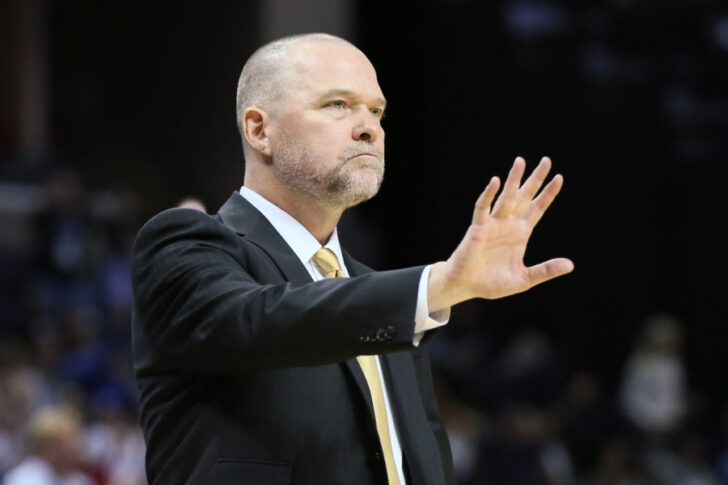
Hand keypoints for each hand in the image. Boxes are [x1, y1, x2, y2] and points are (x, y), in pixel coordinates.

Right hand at [428, 156, 573, 311]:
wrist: (466, 286)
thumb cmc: (492, 282)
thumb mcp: (525, 279)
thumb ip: (546, 271)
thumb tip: (570, 265)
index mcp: (520, 233)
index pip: (538, 208)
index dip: (548, 194)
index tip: (559, 177)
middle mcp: (508, 224)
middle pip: (524, 196)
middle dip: (535, 179)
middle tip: (546, 160)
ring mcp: (493, 224)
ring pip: (505, 198)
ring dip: (513, 180)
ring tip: (520, 162)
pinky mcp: (477, 229)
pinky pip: (483, 208)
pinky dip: (488, 195)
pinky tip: (495, 182)